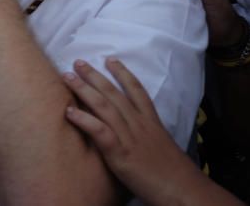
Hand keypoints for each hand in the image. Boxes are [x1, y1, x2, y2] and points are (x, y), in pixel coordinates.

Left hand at [63, 59, 223, 204]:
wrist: (182, 189)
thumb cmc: (174, 173)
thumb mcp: (162, 147)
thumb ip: (149, 136)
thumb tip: (139, 134)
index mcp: (151, 122)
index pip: (136, 90)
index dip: (122, 73)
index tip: (110, 59)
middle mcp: (139, 124)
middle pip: (114, 93)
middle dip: (95, 75)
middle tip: (78, 62)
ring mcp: (129, 137)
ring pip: (104, 106)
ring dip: (84, 90)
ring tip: (67, 77)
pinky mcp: (121, 153)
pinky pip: (100, 131)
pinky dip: (84, 120)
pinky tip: (69, 112)